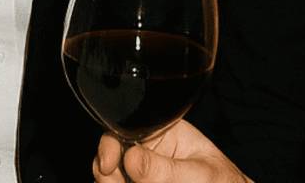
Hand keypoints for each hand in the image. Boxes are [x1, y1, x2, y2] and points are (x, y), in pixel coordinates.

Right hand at [94, 121, 251, 182]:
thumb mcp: (199, 175)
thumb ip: (165, 169)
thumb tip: (131, 159)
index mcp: (161, 131)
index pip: (125, 128)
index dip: (110, 145)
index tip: (108, 165)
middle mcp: (145, 150)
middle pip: (110, 155)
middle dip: (105, 170)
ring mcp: (141, 173)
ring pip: (111, 176)